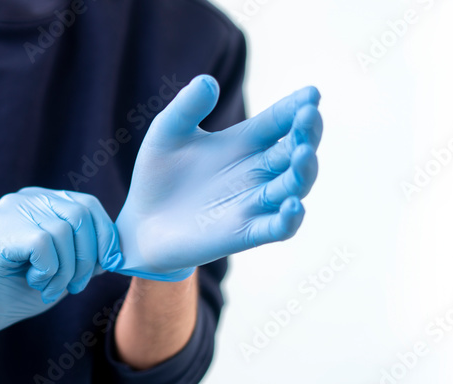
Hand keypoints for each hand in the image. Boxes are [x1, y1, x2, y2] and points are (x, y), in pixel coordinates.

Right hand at [0, 188, 119, 349]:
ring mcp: (9, 211)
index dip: (105, 235)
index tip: (107, 265)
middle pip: (79, 215)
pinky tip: (36, 282)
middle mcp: (26, 198)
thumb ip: (85, 251)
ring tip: (50, 288)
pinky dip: (48, 270)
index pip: (87, 205)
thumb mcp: (63, 267)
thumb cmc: (21, 289)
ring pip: (63, 232)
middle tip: (76, 285)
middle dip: (87, 257)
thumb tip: (115, 250)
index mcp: (44, 201)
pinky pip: (43, 244)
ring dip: (66, 270)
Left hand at [110, 75, 323, 280]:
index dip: (298, 106)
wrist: (141, 223)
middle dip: (307, 132)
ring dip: (304, 171)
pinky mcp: (246, 232)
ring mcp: (255, 202)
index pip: (281, 120)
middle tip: (309, 115)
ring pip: (294, 186)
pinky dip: (290, 219)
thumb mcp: (168, 132)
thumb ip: (187, 107)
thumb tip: (207, 81)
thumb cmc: (159, 175)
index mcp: (245, 142)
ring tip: (302, 153)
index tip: (311, 93)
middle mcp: (258, 171)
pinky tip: (294, 205)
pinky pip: (278, 228)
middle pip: (296, 149)